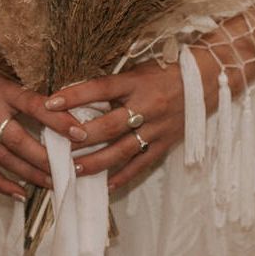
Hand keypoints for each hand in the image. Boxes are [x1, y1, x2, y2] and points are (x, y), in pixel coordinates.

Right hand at [0, 71, 88, 199]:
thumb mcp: (12, 77)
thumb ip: (34, 95)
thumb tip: (68, 111)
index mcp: (2, 90)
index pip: (33, 105)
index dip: (56, 119)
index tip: (79, 133)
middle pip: (17, 139)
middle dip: (45, 157)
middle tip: (70, 168)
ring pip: (4, 158)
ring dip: (30, 173)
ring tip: (54, 182)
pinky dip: (3, 185)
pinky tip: (22, 195)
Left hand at [43, 60, 185, 191]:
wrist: (205, 80)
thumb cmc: (164, 71)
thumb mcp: (136, 70)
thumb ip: (112, 86)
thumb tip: (79, 98)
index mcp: (136, 83)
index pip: (100, 89)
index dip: (74, 96)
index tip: (49, 103)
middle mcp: (146, 106)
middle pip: (110, 125)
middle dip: (82, 137)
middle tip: (58, 145)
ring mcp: (157, 128)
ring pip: (123, 150)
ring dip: (97, 161)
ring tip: (75, 169)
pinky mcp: (165, 145)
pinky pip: (141, 164)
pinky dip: (123, 176)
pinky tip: (106, 185)